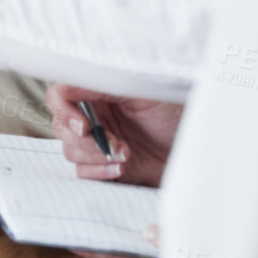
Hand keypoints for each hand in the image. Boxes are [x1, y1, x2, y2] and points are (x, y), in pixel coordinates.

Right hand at [46, 85, 181, 185]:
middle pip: (61, 127)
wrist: (197, 147)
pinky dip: (98, 173)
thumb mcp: (140, 91)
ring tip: (124, 155)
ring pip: (70, 151)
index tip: (83, 127)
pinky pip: (84, 173)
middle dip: (83, 141)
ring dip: (94, 157)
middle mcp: (94, 115)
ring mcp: (99, 142)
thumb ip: (103, 85)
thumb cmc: (174, 112)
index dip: (64, 112)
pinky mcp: (106, 166)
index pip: (59, 96)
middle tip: (111, 144)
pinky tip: (120, 169)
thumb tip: (69, 85)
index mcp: (97, 91)